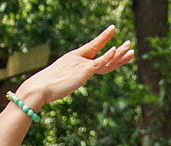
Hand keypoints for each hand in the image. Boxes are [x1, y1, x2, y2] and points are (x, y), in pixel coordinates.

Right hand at [17, 27, 133, 108]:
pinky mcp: (84, 71)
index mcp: (73, 59)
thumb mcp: (58, 80)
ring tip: (130, 48)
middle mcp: (78, 59)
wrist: (40, 88)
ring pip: (105, 59)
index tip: (111, 32)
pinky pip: (99, 62)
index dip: (102, 41)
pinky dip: (108, 56)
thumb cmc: (45, 87)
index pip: (92, 49)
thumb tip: (60, 85)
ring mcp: (82, 64)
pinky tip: (116, 50)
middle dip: (117, 50)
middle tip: (129, 44)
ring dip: (119, 54)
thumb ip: (64, 79)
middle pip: (102, 52)